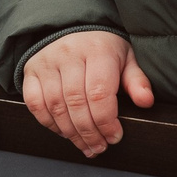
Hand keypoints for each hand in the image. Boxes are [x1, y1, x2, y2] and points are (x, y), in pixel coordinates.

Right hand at [22, 30, 153, 157]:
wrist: (72, 29)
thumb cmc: (103, 50)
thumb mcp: (126, 60)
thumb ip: (136, 81)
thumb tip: (146, 101)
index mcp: (97, 50)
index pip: (99, 93)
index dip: (106, 121)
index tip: (114, 137)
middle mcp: (68, 54)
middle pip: (76, 103)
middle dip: (89, 133)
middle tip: (100, 147)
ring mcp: (46, 62)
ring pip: (55, 106)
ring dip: (71, 133)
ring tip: (85, 145)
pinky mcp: (30, 71)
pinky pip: (35, 104)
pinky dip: (49, 123)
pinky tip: (64, 132)